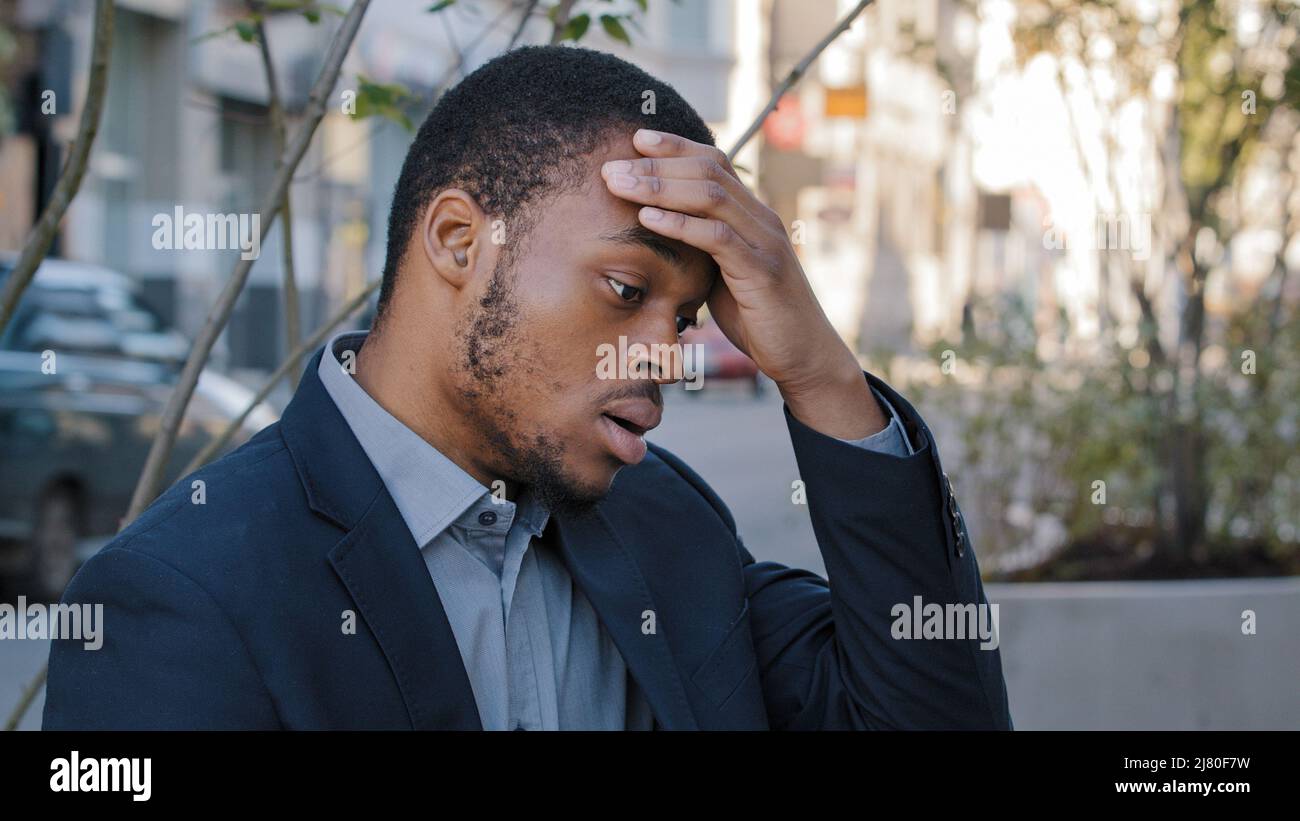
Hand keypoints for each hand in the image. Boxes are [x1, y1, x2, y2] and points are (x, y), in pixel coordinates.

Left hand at [600, 128, 885, 438]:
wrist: (803, 354)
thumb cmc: (758, 316)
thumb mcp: (723, 274)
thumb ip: (701, 247)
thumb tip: (659, 231)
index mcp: (753, 214)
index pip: (713, 162)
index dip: (675, 147)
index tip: (635, 140)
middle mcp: (762, 218)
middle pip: (708, 171)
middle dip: (656, 165)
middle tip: (611, 166)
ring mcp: (765, 241)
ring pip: (711, 196)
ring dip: (660, 187)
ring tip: (619, 185)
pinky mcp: (762, 270)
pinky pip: (718, 237)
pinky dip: (680, 224)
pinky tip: (648, 218)